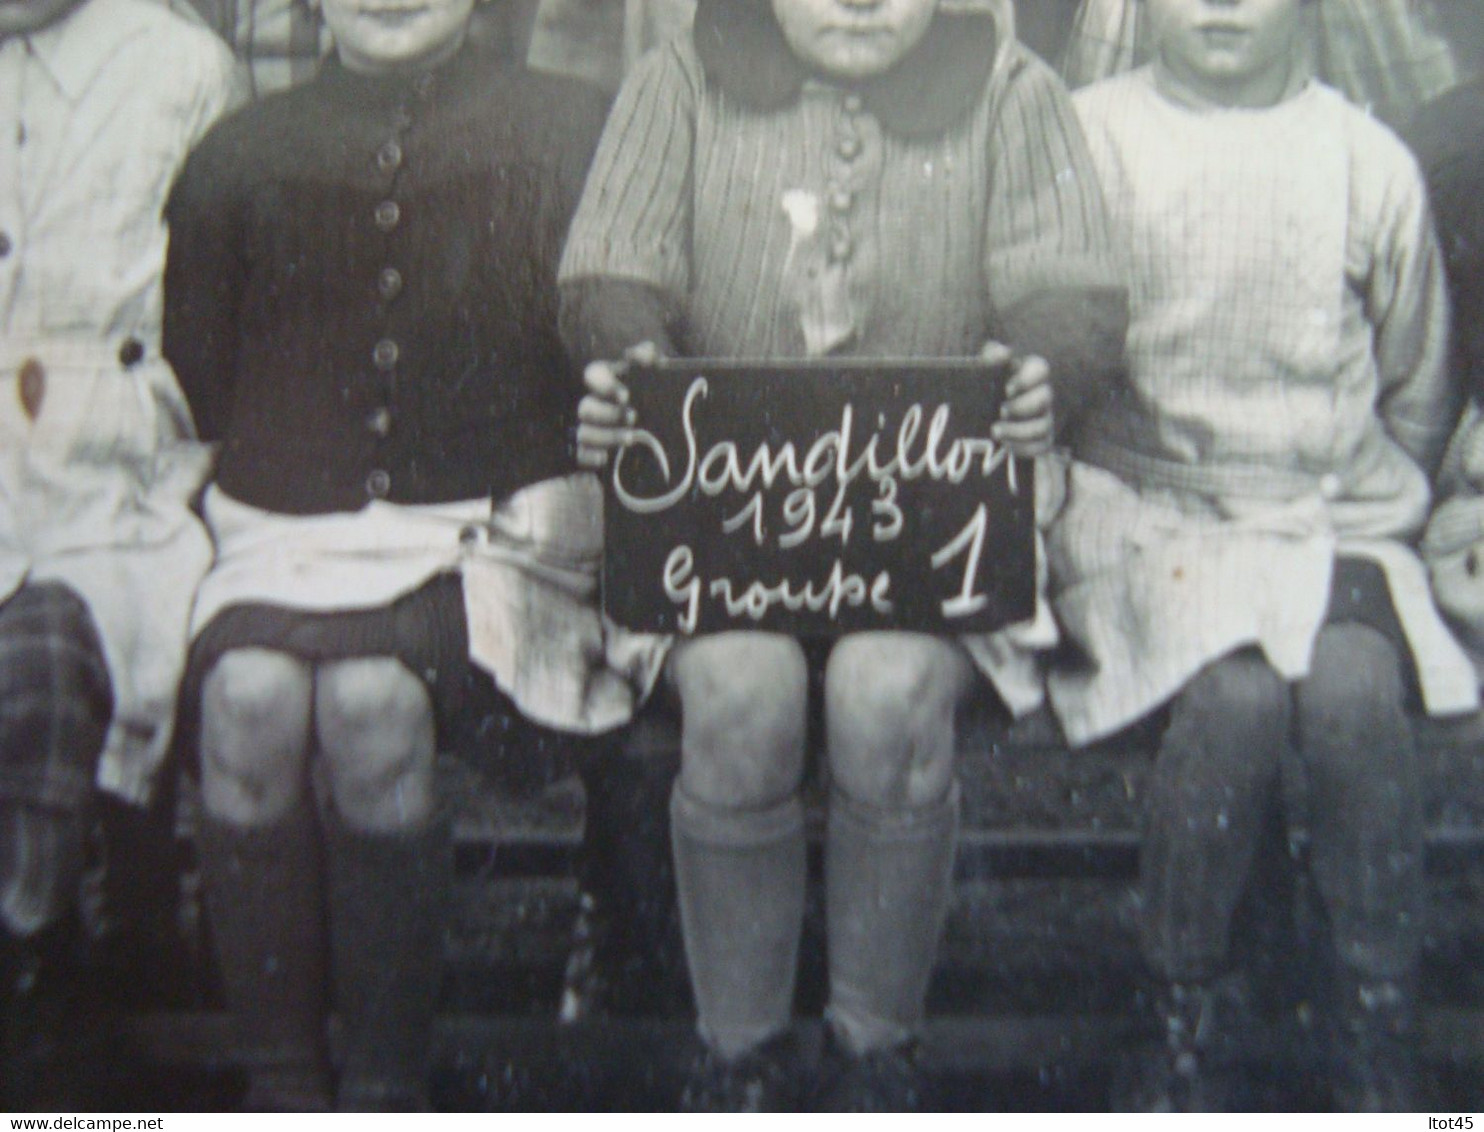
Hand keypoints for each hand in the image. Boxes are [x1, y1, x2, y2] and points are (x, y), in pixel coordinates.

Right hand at [576, 341, 659, 468]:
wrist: (669, 443)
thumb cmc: (658, 403)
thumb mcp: (659, 379)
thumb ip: (649, 359)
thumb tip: (644, 351)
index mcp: (608, 384)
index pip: (593, 375)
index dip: (605, 385)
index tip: (626, 396)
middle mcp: (595, 406)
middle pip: (586, 407)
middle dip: (607, 414)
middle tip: (633, 417)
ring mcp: (590, 431)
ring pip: (584, 433)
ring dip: (606, 436)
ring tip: (631, 439)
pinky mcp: (589, 454)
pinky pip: (579, 455)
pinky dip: (590, 457)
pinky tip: (605, 459)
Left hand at [985, 341, 1053, 458]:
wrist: (977, 414)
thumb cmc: (983, 386)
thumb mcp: (984, 369)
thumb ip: (991, 356)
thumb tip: (1003, 353)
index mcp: (1029, 373)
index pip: (1041, 369)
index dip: (1027, 379)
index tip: (1007, 389)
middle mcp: (1042, 395)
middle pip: (1046, 398)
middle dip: (1023, 406)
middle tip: (1001, 410)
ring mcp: (1044, 418)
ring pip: (1043, 426)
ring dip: (1019, 430)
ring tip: (995, 431)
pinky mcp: (1041, 440)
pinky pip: (1041, 447)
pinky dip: (1023, 448)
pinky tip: (1004, 445)